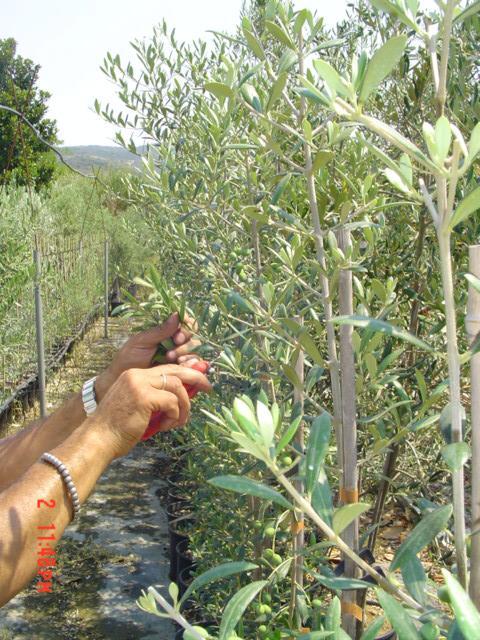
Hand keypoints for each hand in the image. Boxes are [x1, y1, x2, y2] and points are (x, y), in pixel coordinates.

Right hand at [91, 365, 211, 458]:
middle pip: (175, 370)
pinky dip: (175, 415)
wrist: (98, 440)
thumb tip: (185, 397)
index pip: (167, 369)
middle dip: (196, 378)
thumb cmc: (118, 429)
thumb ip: (157, 399)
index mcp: (135, 375)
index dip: (186, 375)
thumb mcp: (140, 408)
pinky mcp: (144, 397)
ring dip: (184, 405)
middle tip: (209, 387)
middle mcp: (137, 375)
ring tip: (180, 421)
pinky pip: (172, 402)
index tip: (199, 382)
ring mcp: (140, 384)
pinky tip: (167, 426)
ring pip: (177, 386)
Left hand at [96, 312, 200, 397]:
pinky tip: (180, 366)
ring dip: (187, 355)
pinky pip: (194, 366)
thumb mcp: (142, 341)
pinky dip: (191, 365)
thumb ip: (160, 330)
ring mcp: (180, 356)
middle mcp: (175, 342)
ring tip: (171, 359)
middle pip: (193, 337)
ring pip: (195, 351)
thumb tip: (176, 315)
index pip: (185, 323)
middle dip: (185, 344)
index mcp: (165, 331)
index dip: (186, 327)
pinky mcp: (181, 370)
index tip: (177, 336)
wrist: (123, 380)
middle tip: (171, 352)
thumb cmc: (129, 358)